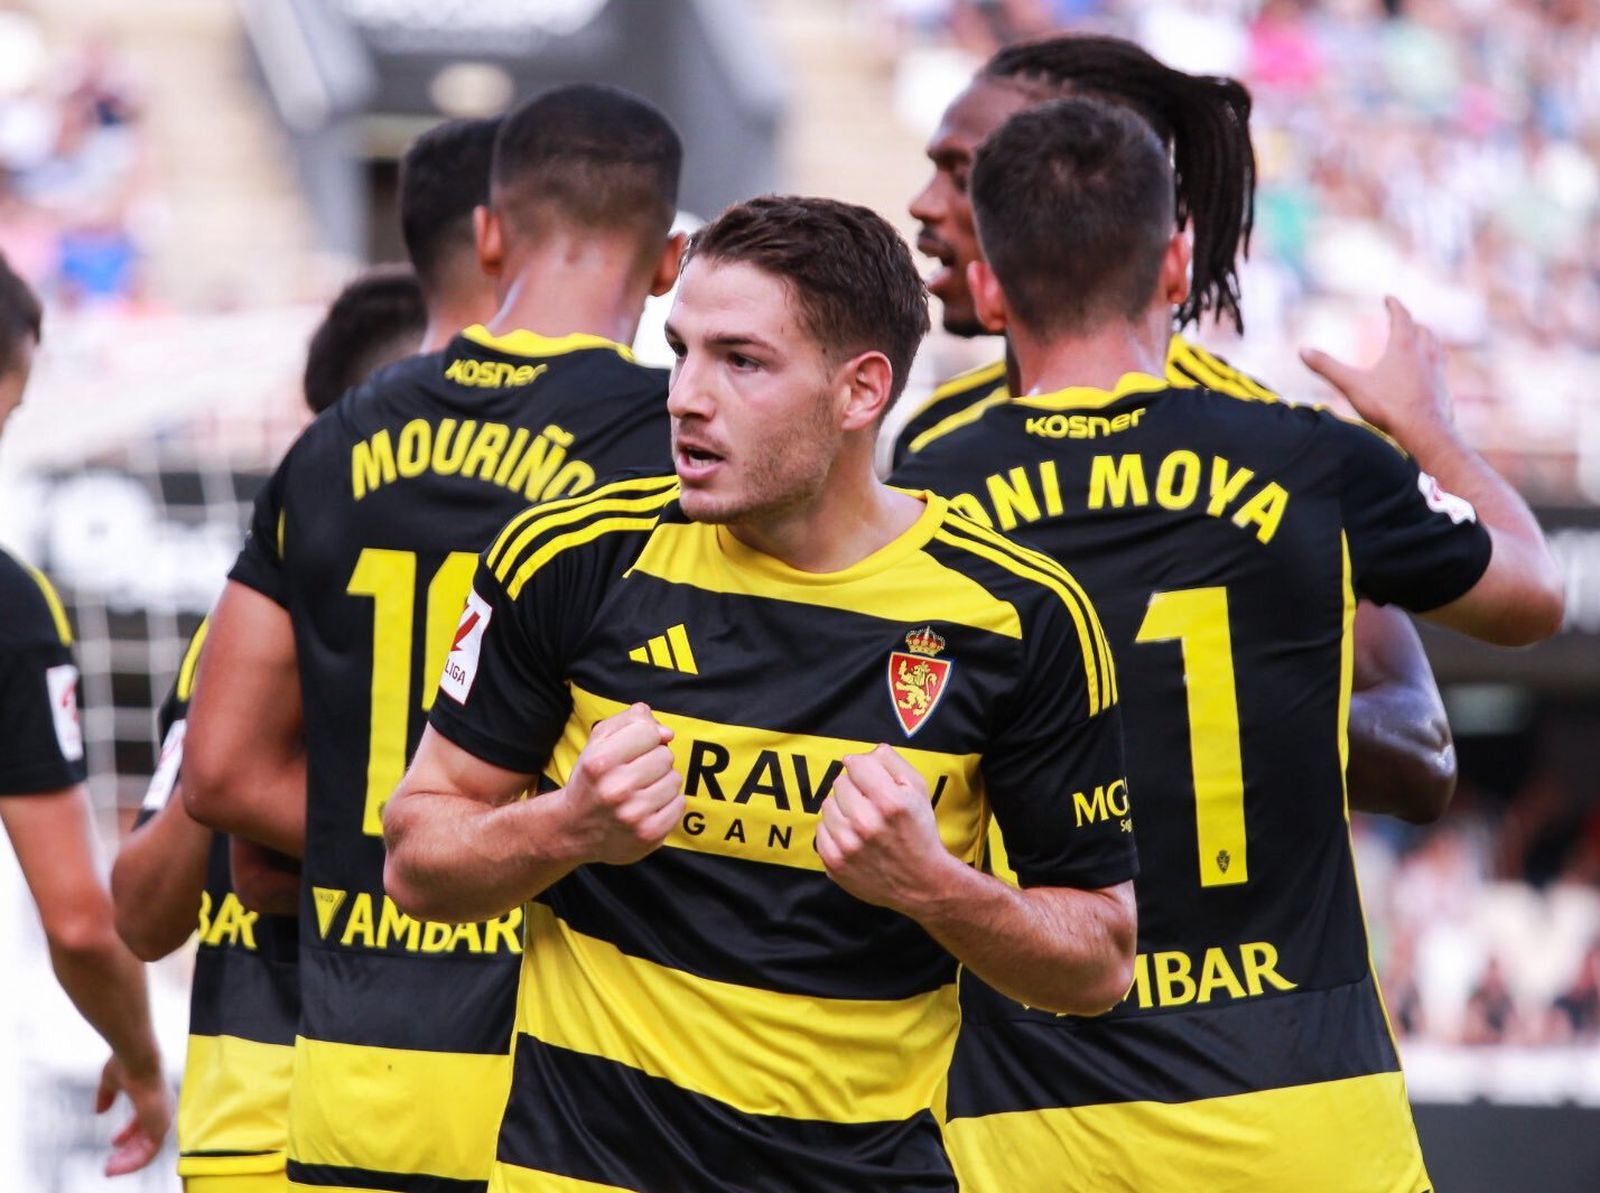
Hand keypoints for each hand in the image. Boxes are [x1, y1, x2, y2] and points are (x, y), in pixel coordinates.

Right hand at [96, 1054, 171, 1175]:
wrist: (138, 1059)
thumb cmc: (127, 1064)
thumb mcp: (111, 1082)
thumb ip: (107, 1096)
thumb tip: (99, 1111)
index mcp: (153, 1099)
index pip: (143, 1122)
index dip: (128, 1134)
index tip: (114, 1142)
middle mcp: (161, 1110)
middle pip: (146, 1138)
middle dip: (128, 1152)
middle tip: (110, 1163)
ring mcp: (162, 1119)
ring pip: (147, 1150)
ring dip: (128, 1162)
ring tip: (109, 1170)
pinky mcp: (160, 1128)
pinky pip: (148, 1154)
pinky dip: (132, 1163)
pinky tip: (115, 1168)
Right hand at [560, 704, 681, 865]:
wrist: (574, 829)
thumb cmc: (592, 779)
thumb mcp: (598, 742)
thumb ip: (630, 721)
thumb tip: (666, 733)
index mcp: (600, 763)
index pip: (649, 731)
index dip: (646, 736)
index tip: (634, 749)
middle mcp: (615, 790)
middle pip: (665, 756)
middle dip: (654, 760)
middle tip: (635, 773)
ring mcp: (633, 815)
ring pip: (675, 780)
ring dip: (662, 782)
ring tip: (640, 791)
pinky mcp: (649, 834)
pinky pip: (680, 804)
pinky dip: (668, 803)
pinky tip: (648, 807)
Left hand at [817, 744, 954, 914]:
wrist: (921, 884)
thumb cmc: (920, 833)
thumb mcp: (919, 790)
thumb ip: (893, 763)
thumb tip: (867, 753)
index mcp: (889, 802)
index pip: (855, 763)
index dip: (864, 768)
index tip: (871, 779)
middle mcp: (866, 823)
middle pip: (839, 783)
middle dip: (854, 789)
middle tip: (870, 804)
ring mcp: (847, 845)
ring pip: (827, 805)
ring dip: (842, 809)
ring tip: (862, 822)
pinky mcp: (834, 863)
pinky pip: (820, 830)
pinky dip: (834, 831)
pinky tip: (853, 838)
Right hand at [1300, 296, 1455, 448]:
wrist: (1424, 432)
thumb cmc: (1389, 407)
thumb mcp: (1352, 385)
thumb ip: (1327, 367)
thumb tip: (1302, 350)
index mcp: (1404, 346)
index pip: (1402, 317)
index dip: (1394, 305)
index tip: (1389, 298)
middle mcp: (1425, 353)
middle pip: (1422, 329)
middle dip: (1411, 322)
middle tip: (1403, 320)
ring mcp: (1437, 371)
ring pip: (1435, 345)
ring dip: (1426, 338)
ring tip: (1420, 339)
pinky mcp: (1443, 387)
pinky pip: (1440, 367)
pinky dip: (1433, 361)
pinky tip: (1428, 371)